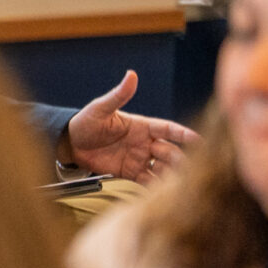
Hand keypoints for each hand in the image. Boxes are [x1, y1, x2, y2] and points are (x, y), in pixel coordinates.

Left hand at [64, 71, 198, 181]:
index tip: (197, 139)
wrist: (70, 144)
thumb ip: (118, 95)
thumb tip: (131, 75)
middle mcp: (145, 143)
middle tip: (171, 161)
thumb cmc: (85, 122)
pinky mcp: (131, 173)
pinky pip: (149, 181)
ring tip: (176, 182)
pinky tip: (163, 193)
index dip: (182, 133)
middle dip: (175, 157)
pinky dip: (157, 187)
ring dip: (171, 174)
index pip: (168, 129)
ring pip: (163, 168)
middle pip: (170, 152)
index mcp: (142, 126)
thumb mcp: (100, 108)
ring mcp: (140, 159)